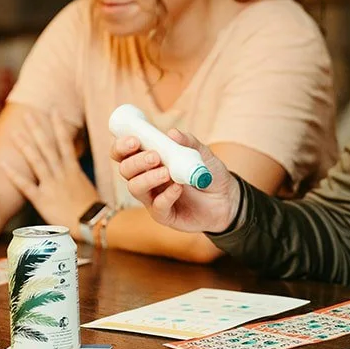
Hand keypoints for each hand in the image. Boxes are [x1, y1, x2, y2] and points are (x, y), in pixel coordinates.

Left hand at [1, 108, 98, 229]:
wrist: (92, 223)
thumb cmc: (91, 208)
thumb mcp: (86, 187)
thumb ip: (75, 177)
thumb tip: (70, 170)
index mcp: (73, 169)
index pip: (65, 142)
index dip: (59, 126)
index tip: (53, 111)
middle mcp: (61, 173)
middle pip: (47, 147)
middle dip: (38, 129)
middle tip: (28, 115)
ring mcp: (51, 185)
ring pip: (36, 161)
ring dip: (25, 146)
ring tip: (14, 133)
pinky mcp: (42, 199)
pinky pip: (26, 185)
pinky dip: (14, 175)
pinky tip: (3, 165)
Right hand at [113, 128, 239, 233]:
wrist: (228, 199)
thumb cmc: (210, 172)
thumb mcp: (203, 154)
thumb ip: (188, 142)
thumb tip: (171, 133)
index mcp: (150, 160)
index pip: (124, 153)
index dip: (122, 146)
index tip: (133, 140)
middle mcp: (147, 178)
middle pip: (125, 169)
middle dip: (136, 161)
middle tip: (155, 157)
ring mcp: (153, 197)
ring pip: (135, 188)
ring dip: (148, 178)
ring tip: (167, 172)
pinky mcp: (164, 215)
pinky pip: (157, 207)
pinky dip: (166, 196)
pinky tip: (178, 188)